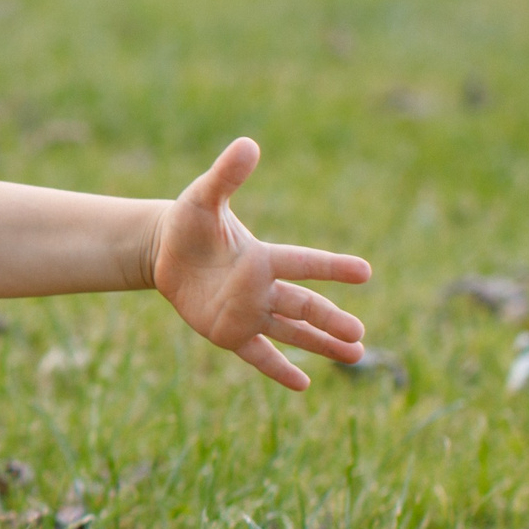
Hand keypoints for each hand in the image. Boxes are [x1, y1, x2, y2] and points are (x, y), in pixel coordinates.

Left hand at [149, 137, 369, 390]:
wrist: (163, 250)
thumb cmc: (187, 221)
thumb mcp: (203, 197)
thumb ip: (227, 175)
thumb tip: (247, 143)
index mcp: (262, 257)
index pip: (304, 263)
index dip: (332, 267)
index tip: (365, 272)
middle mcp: (261, 288)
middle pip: (304, 306)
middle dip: (331, 319)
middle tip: (361, 334)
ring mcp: (247, 312)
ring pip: (292, 331)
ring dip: (320, 344)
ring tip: (356, 355)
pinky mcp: (227, 332)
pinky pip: (257, 354)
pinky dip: (277, 369)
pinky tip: (303, 385)